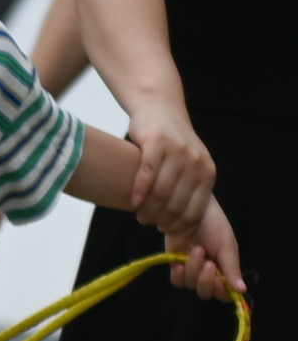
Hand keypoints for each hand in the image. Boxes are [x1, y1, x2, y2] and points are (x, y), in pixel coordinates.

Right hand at [126, 105, 215, 238]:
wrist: (159, 110)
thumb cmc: (172, 145)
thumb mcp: (190, 165)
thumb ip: (189, 189)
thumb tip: (181, 224)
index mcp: (207, 172)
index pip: (196, 209)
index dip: (180, 225)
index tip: (166, 231)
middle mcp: (196, 162)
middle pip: (177, 203)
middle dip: (162, 219)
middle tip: (148, 223)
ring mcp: (177, 152)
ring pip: (162, 191)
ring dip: (149, 208)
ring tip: (140, 215)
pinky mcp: (157, 142)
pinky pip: (147, 173)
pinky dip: (139, 190)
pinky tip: (133, 200)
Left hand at [168, 200, 243, 301]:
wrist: (191, 210)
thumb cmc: (213, 225)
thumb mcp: (226, 245)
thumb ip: (232, 268)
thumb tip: (242, 290)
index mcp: (225, 268)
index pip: (225, 293)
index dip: (222, 292)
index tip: (220, 279)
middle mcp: (208, 272)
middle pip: (206, 293)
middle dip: (207, 282)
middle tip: (209, 264)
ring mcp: (191, 269)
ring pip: (191, 285)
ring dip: (194, 271)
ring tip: (197, 250)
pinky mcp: (176, 264)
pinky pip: (177, 281)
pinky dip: (179, 276)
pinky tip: (180, 265)